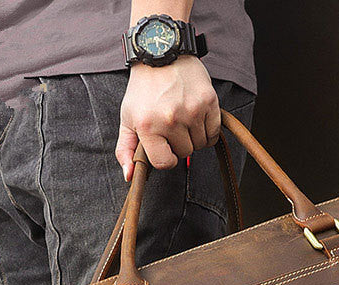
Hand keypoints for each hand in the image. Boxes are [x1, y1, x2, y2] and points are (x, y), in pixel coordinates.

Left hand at [116, 57, 219, 180]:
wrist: (162, 53)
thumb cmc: (143, 89)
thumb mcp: (127, 118)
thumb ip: (125, 149)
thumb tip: (129, 176)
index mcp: (148, 126)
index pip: (165, 163)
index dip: (166, 158)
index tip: (165, 148)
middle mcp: (170, 119)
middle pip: (185, 153)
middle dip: (179, 143)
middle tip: (172, 125)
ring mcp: (191, 111)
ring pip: (200, 145)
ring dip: (193, 137)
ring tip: (183, 119)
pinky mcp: (209, 102)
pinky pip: (213, 133)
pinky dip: (207, 130)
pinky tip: (197, 117)